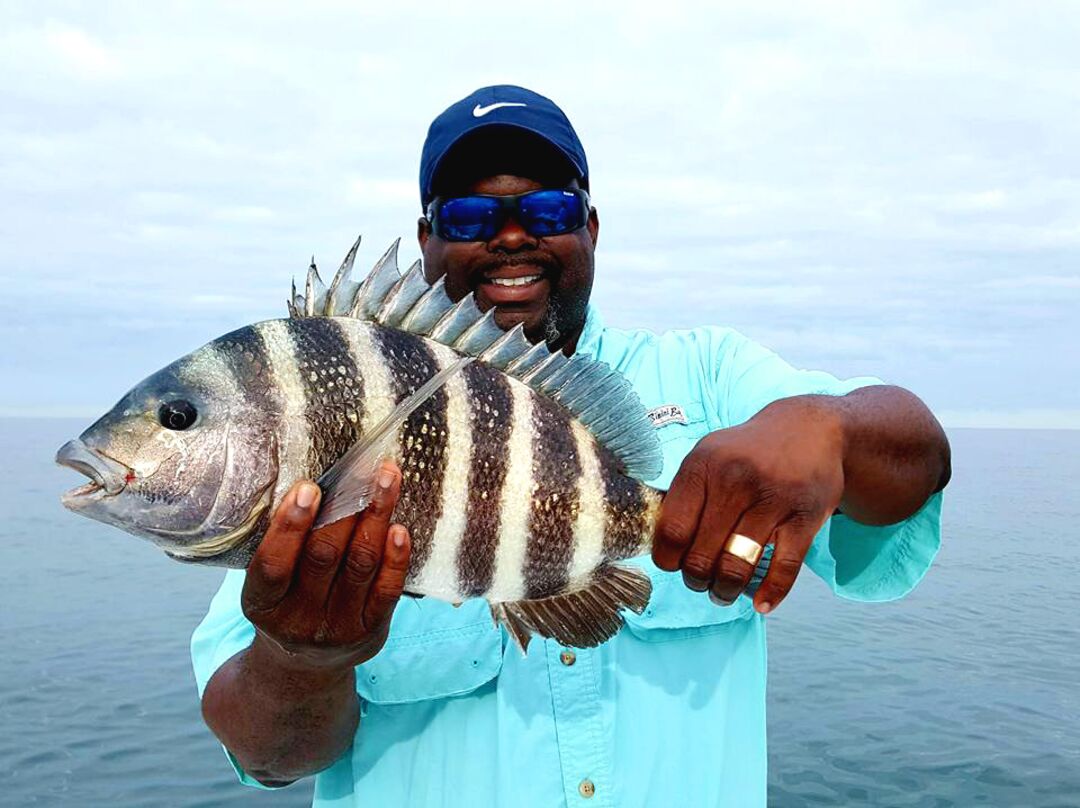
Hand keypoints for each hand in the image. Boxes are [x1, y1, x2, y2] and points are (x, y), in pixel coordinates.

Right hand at [241, 460, 410, 672]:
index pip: (273, 564)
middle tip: (361, 469)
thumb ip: (285, 545)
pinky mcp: (371, 631)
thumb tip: (315, 484)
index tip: (310, 487)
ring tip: (387, 479)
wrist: (302, 668)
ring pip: (360, 565)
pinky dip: (396, 557)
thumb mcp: (269, 584)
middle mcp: (298, 620)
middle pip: (324, 557)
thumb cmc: (285, 606)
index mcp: (262, 603)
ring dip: (376, 517)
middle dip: (345, 508)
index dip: (291, 525)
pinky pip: (387, 590)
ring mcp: (337, 628)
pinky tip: (399, 528)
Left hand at [652, 396, 844, 613]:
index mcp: (703, 465)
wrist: (810, 429)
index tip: (673, 565)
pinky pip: (783, 568)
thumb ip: (683, 494)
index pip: (672, 530)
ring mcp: (773, 498)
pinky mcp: (805, 517)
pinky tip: (760, 603)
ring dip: (725, 591)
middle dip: (696, 580)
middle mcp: (735, 480)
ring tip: (723, 593)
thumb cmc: (747, 452)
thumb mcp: (708, 455)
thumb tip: (657, 543)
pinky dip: (770, 593)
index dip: (667, 559)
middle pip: (701, 555)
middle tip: (700, 582)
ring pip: (736, 566)